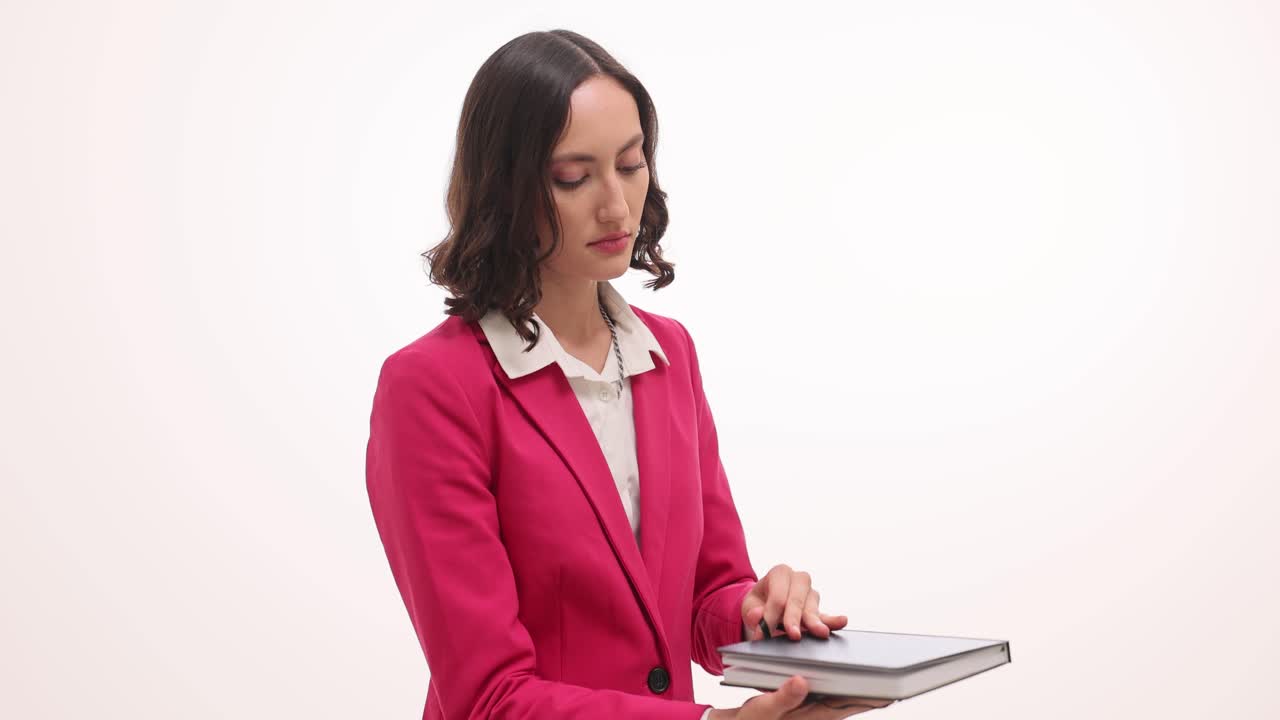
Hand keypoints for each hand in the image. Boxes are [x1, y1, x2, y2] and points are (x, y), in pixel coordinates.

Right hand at [707, 675, 892, 718]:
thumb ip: (783, 697)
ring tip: (878, 668)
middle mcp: (818, 711)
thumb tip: (801, 682)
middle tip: (896, 677)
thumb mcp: (763, 709)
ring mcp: (814, 705)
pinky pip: (830, 688)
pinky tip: (844, 666)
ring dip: (859, 683)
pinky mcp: (807, 698)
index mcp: (812, 716)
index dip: (871, 699)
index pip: (848, 707)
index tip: (892, 692)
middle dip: (872, 689)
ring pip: (843, 693)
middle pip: (852, 699)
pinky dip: (839, 678)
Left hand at [741, 564, 847, 641]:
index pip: (777, 595)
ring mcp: (811, 593)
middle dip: (794, 617)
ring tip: (819, 632)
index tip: (764, 633)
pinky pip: (827, 615)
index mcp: (780, 573)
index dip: (771, 615)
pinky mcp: (818, 609)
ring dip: (813, 621)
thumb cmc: (758, 603)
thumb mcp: (749, 605)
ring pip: (812, 606)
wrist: (765, 606)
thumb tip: (758, 616)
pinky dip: (833, 620)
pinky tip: (841, 621)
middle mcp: (799, 579)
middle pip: (797, 598)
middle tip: (793, 634)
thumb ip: (752, 611)